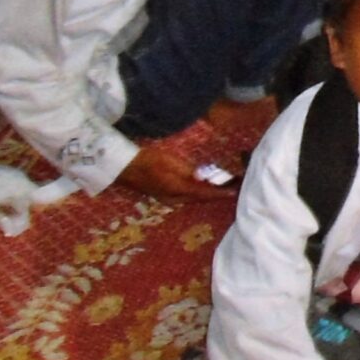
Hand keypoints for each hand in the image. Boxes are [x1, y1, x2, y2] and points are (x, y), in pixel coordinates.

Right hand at [117, 148, 236, 201]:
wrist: (125, 167)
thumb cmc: (148, 160)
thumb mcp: (170, 162)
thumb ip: (187, 171)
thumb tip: (204, 178)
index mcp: (176, 189)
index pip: (203, 193)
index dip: (219, 193)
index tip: (234, 192)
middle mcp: (174, 199)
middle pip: (200, 198)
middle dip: (217, 194)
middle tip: (233, 187)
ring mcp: (168, 199)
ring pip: (194, 198)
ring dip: (208, 194)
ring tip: (224, 187)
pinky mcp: (165, 196)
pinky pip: (187, 196)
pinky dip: (198, 193)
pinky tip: (205, 187)